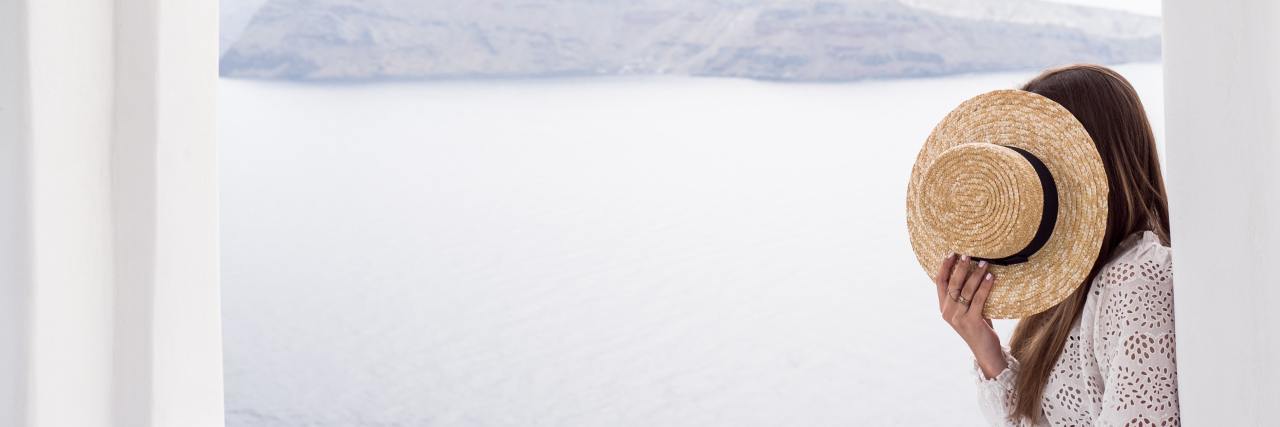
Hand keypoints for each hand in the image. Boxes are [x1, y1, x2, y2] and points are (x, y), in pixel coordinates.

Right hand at [934, 253, 1006, 378]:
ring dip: (975, 274)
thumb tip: (975, 270)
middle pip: (952, 284)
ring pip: (965, 290)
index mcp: (944, 308)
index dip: (944, 267)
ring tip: (985, 262)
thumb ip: (967, 296)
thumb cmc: (980, 328)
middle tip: (968, 254)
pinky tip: (991, 277)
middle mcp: (947, 312)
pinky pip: (978, 299)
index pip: (939, 283)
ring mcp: (958, 318)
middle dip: (960, 267)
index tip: (951, 253)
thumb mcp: (969, 310)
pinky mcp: (971, 322)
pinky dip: (985, 286)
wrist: (986, 352)